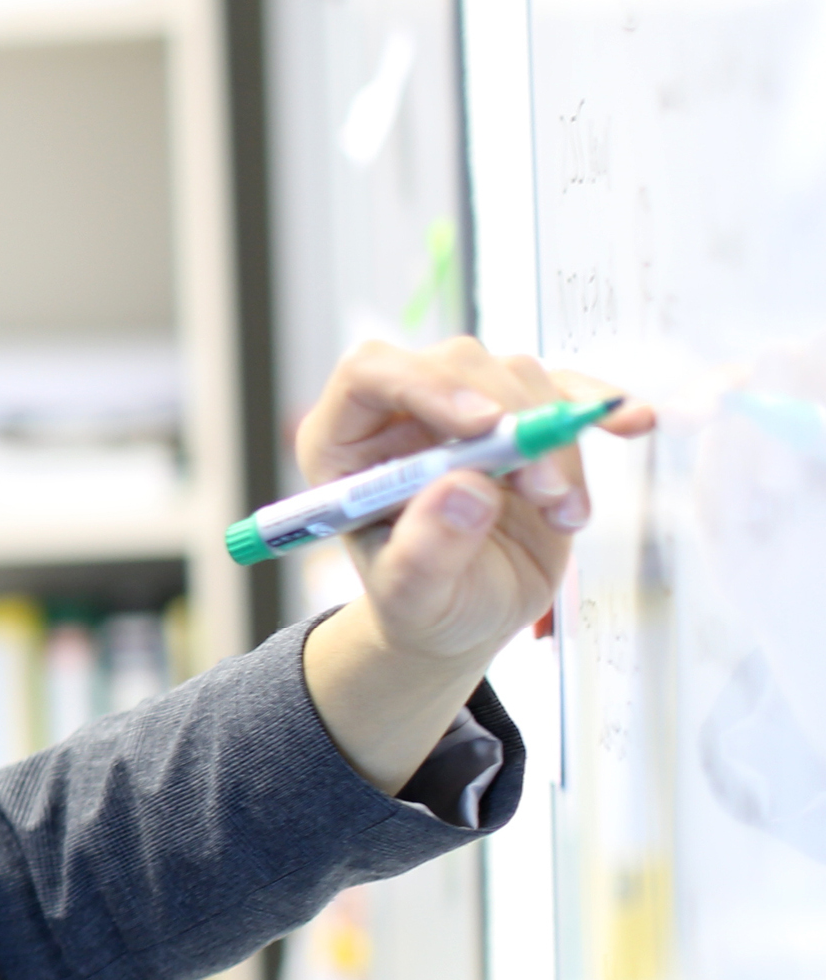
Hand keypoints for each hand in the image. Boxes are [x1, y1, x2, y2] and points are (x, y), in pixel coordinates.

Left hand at [296, 336, 658, 668]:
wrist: (466, 613)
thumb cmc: (424, 605)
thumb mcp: (413, 596)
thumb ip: (426, 551)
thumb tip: (465, 490)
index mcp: (345, 443)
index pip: (371, 374)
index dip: (428, 384)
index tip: (486, 424)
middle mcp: (401, 412)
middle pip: (457, 365)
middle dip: (512, 422)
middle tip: (544, 490)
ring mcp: (466, 410)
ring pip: (519, 379)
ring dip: (555, 439)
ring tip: (563, 513)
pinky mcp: (524, 420)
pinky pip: (566, 393)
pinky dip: (600, 408)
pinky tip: (633, 422)